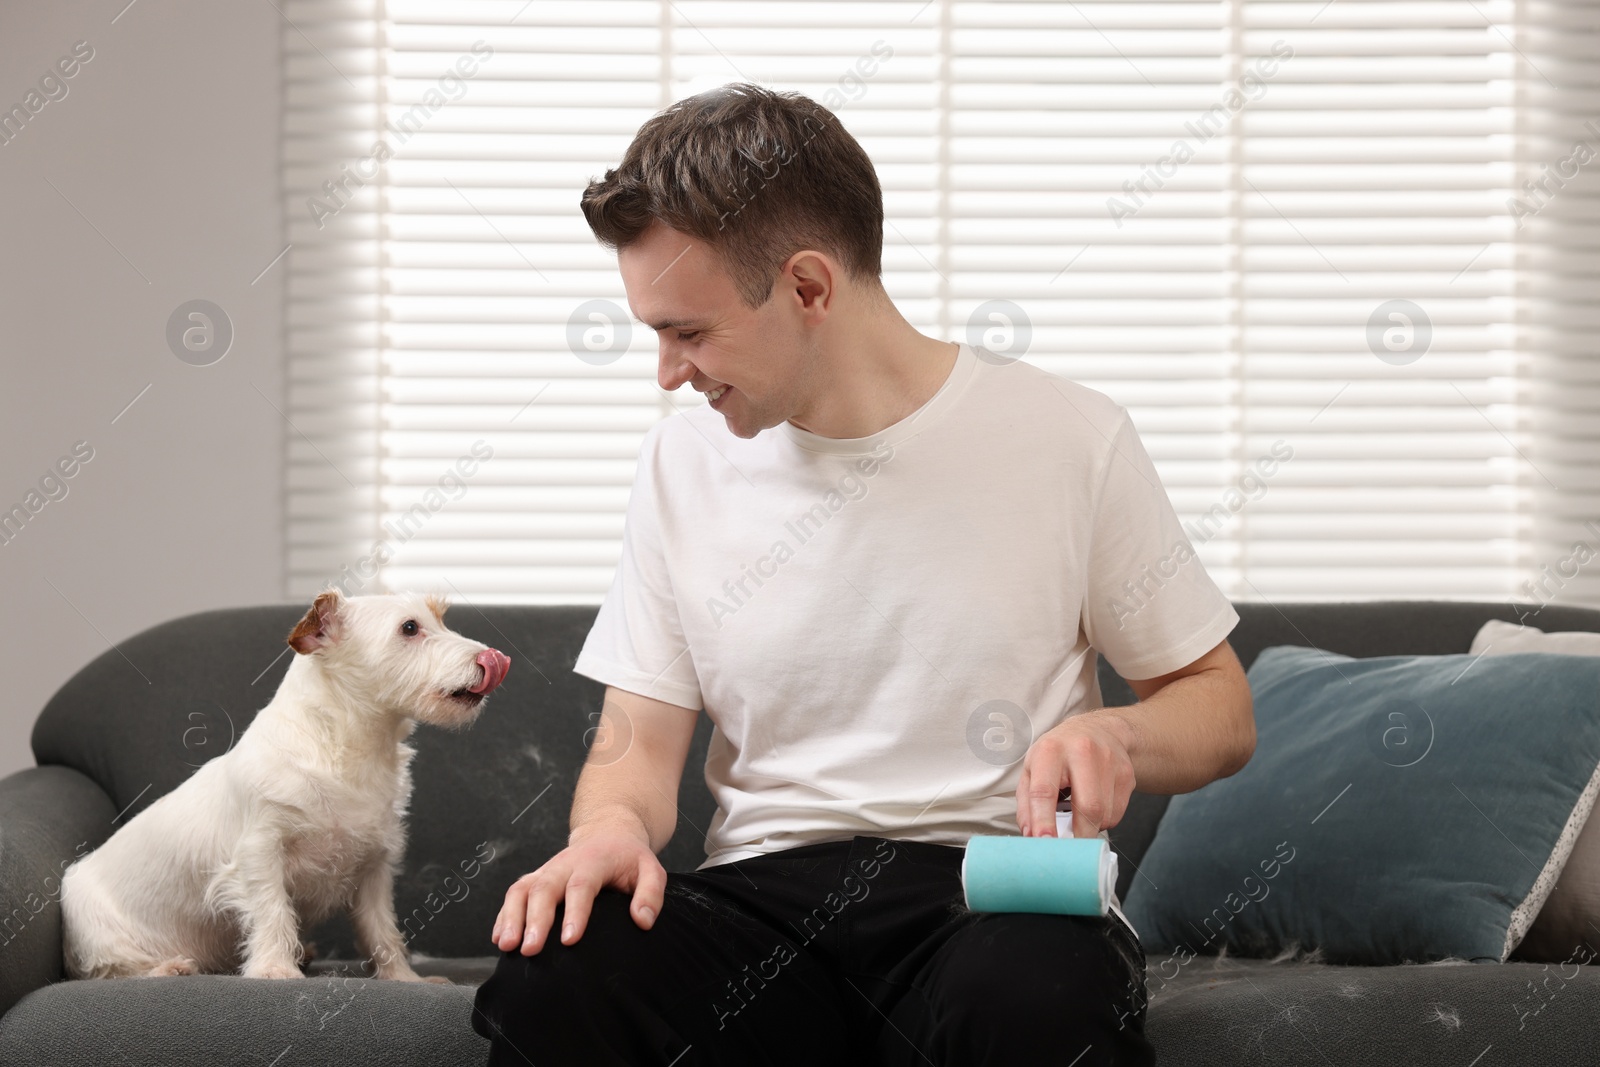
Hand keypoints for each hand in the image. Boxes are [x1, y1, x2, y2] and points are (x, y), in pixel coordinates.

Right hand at [491, 815, 664, 955]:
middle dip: (535, 920)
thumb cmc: (629, 858)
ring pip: (522, 889)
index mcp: (594, 861)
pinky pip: (514, 894)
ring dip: (512, 917)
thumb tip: (642, 920)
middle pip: (544, 888)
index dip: (574, 913)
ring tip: (507, 946)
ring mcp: (546, 871)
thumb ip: (651, 894)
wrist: (607, 834)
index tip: (569, 941)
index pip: (581, 886)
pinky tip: (498, 938)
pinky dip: (503, 915)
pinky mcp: (535, 879)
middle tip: (530, 949)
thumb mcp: (651, 869)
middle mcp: (564, 864)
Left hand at [1015, 710, 1136, 838]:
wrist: (1098, 730)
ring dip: (1090, 827)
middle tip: (1068, 845)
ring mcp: (1109, 761)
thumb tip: (1031, 836)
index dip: (1043, 820)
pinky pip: (1118, 813)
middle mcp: (1082, 752)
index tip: (1044, 842)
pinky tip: (1096, 807)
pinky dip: (1104, 820)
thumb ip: (1027, 804)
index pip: (1045, 791)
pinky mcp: (1127, 774)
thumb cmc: (1058, 754)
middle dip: (1078, 834)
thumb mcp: (1033, 769)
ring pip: (1104, 814)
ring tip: (1079, 817)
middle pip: (1087, 807)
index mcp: (1050, 751)